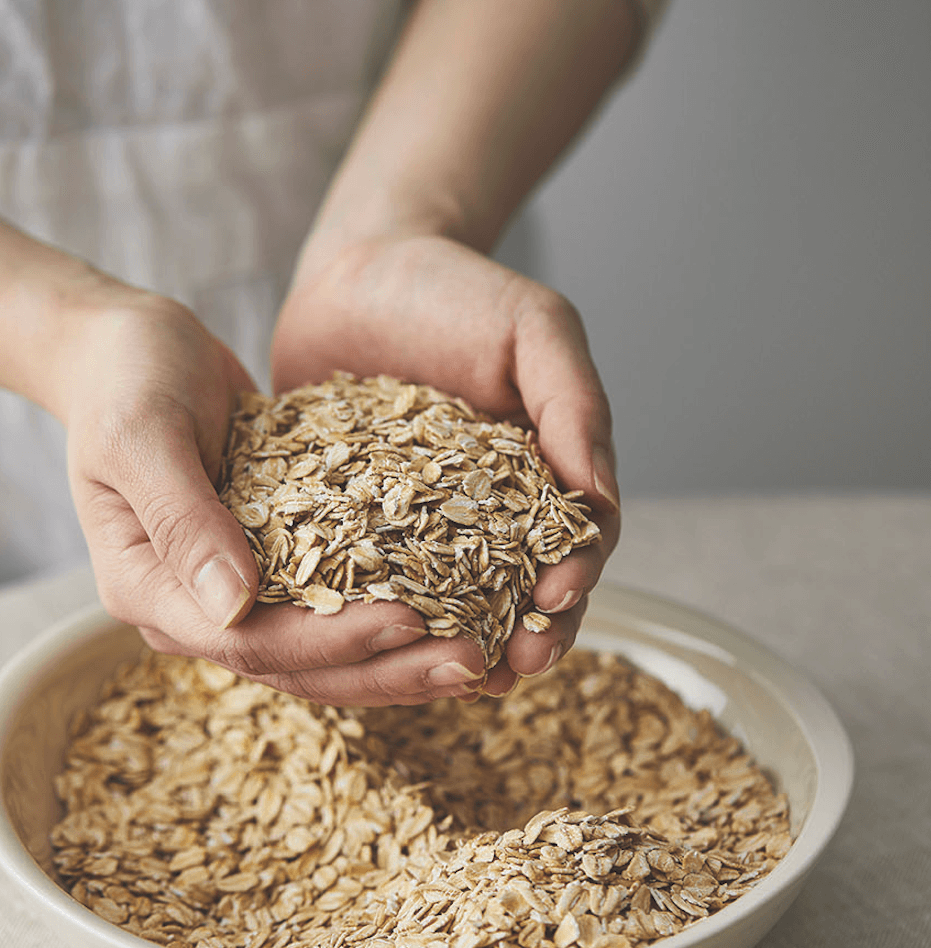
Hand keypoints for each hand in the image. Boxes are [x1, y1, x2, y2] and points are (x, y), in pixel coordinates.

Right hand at [55, 288, 488, 705]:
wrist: (128, 348)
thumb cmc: (125, 376)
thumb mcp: (144, 433)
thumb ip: (182, 518)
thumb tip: (234, 606)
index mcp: (148, 589)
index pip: (248, 643)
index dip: (332, 641)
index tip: (411, 621)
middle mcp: (192, 606)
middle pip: (296, 665)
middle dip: (385, 668)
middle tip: (472, 661)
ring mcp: (234, 591)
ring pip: (324, 651)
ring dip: (400, 657)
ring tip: (481, 652)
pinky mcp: (272, 566)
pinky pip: (336, 604)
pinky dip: (392, 613)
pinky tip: (457, 611)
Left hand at [271, 234, 620, 694]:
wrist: (359, 271)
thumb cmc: (457, 291)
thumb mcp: (533, 329)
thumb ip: (574, 403)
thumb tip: (600, 495)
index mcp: (539, 484)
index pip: (570, 550)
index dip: (571, 585)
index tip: (556, 603)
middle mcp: (482, 521)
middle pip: (512, 598)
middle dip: (519, 640)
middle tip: (512, 668)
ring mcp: (413, 532)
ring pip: (440, 609)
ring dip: (448, 648)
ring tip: (446, 676)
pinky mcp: (348, 532)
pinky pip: (361, 586)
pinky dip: (368, 618)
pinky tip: (360, 643)